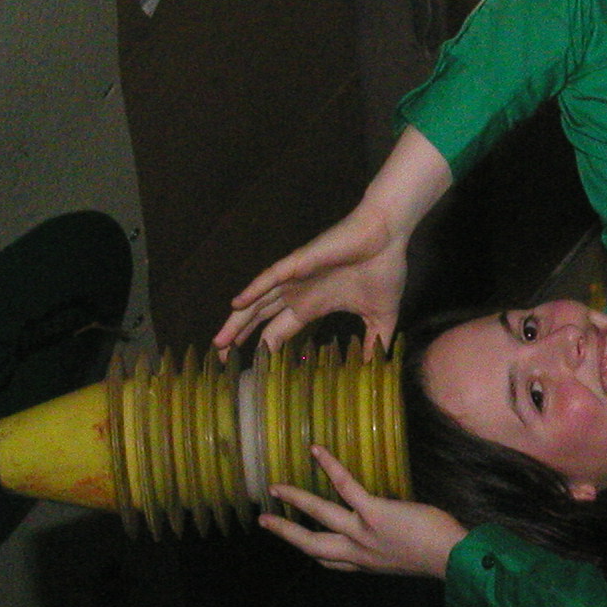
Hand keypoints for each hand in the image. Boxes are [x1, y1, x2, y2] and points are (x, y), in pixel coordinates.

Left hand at [213, 125, 451, 353]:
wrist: (387, 237)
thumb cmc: (382, 269)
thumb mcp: (380, 317)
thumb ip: (375, 342)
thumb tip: (376, 366)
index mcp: (311, 306)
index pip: (278, 332)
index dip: (263, 349)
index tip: (252, 368)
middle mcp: (297, 293)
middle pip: (259, 320)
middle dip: (239, 338)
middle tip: (221, 359)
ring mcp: (294, 278)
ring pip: (257, 302)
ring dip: (237, 321)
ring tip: (218, 342)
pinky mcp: (298, 263)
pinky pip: (270, 277)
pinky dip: (253, 290)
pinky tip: (237, 303)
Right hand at [260, 446, 467, 578]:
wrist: (453, 558)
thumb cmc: (440, 556)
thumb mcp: (406, 560)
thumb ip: (390, 548)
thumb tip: (393, 533)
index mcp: (366, 563)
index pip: (330, 562)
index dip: (312, 552)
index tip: (299, 545)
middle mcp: (359, 552)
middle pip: (311, 545)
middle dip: (285, 533)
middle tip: (263, 520)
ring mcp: (363, 533)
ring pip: (319, 515)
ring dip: (295, 499)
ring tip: (275, 487)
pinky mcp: (374, 514)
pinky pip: (346, 487)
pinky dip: (330, 466)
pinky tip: (316, 450)